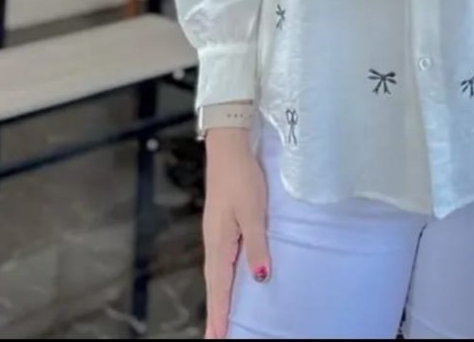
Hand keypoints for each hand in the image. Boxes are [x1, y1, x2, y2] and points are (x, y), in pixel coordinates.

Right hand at [203, 130, 269, 338]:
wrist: (228, 150)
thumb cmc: (242, 179)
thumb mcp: (253, 212)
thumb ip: (257, 245)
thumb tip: (260, 277)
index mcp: (220, 244)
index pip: (220, 288)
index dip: (220, 314)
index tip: (219, 339)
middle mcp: (213, 243)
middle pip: (213, 286)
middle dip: (215, 314)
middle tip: (215, 340)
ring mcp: (215, 235)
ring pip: (215, 276)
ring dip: (217, 299)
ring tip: (219, 322)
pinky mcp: (220, 226)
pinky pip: (219, 263)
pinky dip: (220, 281)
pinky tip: (225, 283)